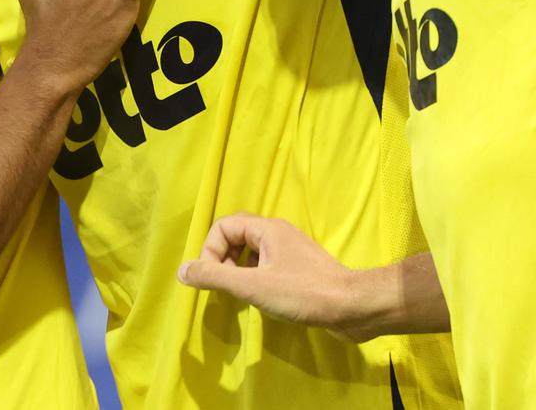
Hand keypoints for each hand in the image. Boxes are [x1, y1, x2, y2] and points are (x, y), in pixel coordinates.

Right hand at [177, 213, 366, 338]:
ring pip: (252, 254)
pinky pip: (267, 267)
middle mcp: (278, 234)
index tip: (212, 278)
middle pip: (236, 237)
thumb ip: (215, 277)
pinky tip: (262, 301)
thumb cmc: (303, 293)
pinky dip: (255, 280)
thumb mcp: (253, 286)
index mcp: (267, 230)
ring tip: (241, 295)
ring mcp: (291, 252)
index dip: (210, 251)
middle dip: (222, 261)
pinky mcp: (301, 270)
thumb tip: (181, 270)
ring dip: (238, 272)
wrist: (354, 308)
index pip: (224, 227)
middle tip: (225, 287)